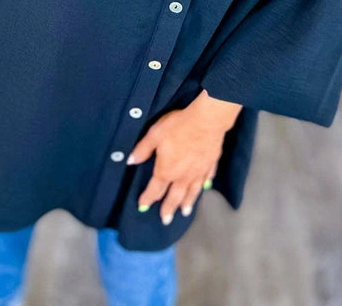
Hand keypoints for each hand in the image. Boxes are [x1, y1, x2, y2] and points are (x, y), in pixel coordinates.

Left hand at [126, 90, 241, 224]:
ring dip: (188, 202)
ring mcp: (199, 171)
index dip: (147, 198)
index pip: (155, 189)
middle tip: (166, 220)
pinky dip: (205, 184)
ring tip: (185, 212)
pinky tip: (206, 187)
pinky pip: (206, 177)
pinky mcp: (211, 163)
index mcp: (167, 171)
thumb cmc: (178, 126)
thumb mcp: (155, 135)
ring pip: (192, 191)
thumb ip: (143, 149)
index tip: (143, 207)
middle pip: (174, 196)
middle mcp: (183, 176)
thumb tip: (130, 161)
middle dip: (168, 208)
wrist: (207, 121)